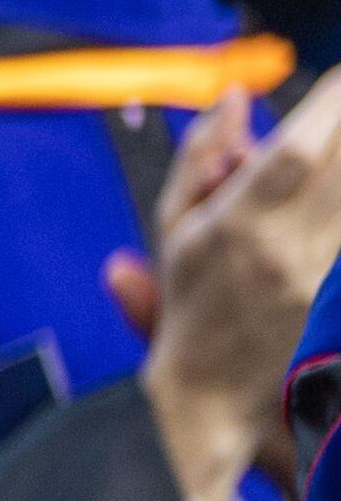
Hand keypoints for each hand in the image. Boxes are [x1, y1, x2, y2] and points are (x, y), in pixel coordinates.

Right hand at [120, 77, 340, 500]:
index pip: (293, 152)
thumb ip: (200, 160)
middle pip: (338, 166)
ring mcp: (325, 274)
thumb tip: (232, 98)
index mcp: (235, 228)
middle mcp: (288, 248)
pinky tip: (337, 193)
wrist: (220, 402)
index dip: (328, 106)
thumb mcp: (176, 231)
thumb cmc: (192, 311)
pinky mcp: (340, 295)